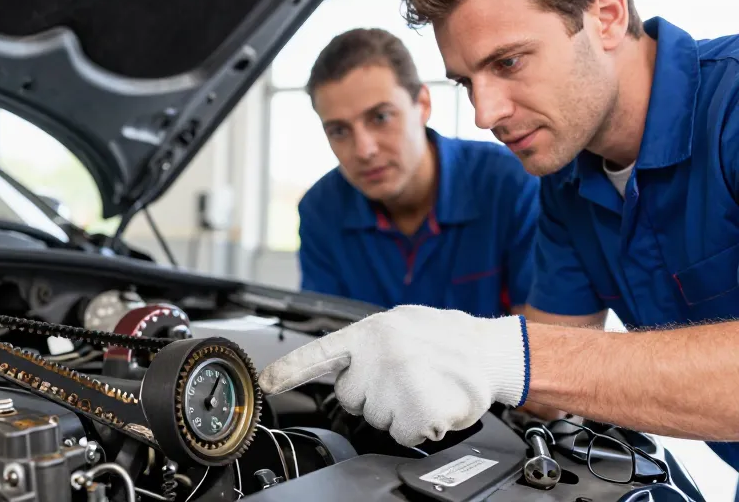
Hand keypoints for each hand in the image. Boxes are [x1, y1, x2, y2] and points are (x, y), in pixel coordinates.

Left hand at [258, 305, 529, 446]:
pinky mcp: (417, 413)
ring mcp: (396, 386)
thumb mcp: (399, 324)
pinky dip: (419, 425)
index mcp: (369, 333)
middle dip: (372, 393)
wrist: (491, 351)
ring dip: (398, 408)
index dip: (289, 370)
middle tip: (404, 376)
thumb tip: (339, 363)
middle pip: (349, 397)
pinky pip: (402, 434)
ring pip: (376, 417)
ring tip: (424, 384)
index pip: (318, 354)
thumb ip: (366, 343)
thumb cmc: (445, 338)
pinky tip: (434, 401)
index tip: (268, 382)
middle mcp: (377, 357)